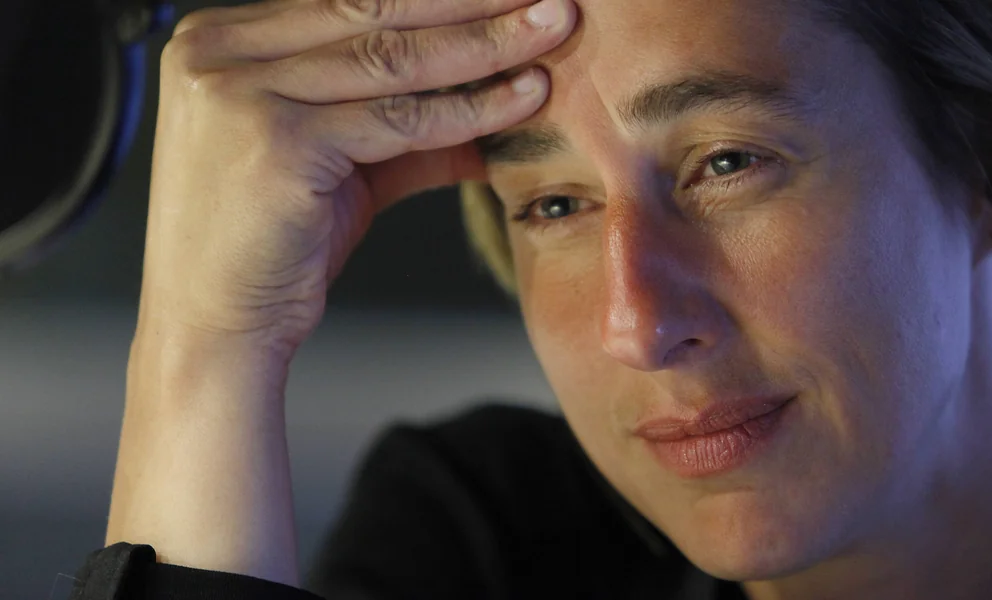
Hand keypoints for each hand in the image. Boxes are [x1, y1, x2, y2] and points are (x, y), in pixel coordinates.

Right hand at [139, 0, 575, 355]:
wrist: (215, 327)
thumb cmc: (271, 247)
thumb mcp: (343, 164)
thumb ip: (409, 119)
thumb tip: (506, 91)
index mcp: (221, 40)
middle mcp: (217, 51)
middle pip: (374, 10)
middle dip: (473, 2)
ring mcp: (240, 92)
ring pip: (392, 58)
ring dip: (487, 44)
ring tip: (553, 29)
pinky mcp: (275, 140)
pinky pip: (398, 118)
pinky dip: (471, 108)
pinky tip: (524, 96)